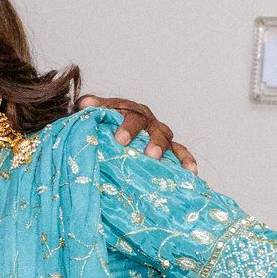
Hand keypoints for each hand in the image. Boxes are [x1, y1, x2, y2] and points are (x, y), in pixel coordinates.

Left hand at [78, 93, 196, 172]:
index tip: (120, 140)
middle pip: (155, 131)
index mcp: (132, 111)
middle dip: (154, 143)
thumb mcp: (97, 111)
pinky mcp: (169, 150)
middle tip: (150, 155)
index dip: (128, 128)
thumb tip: (85, 104)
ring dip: (175, 154)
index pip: (132, 117)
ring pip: (171, 143)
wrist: (114, 124)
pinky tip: (191, 173)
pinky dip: (187, 161)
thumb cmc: (104, 119)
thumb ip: (92, 107)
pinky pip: (181, 154)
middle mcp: (150, 123)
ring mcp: (160, 136)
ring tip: (180, 170)